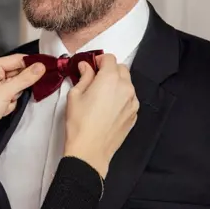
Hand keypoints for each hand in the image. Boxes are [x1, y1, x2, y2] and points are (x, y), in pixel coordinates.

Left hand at [0, 54, 44, 157]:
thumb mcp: (6, 92)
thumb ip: (25, 78)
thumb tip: (41, 67)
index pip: (15, 60)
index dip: (30, 63)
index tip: (47, 66)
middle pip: (17, 73)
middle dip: (21, 83)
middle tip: (23, 89)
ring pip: (17, 86)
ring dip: (15, 96)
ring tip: (6, 103)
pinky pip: (13, 96)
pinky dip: (11, 104)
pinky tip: (3, 110)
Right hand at [63, 54, 138, 177]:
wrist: (90, 150)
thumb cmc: (80, 123)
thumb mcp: (75, 95)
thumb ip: (84, 77)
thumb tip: (85, 67)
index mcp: (110, 79)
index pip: (110, 58)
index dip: (99, 60)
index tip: (91, 66)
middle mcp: (125, 88)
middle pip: (121, 69)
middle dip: (109, 70)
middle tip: (95, 79)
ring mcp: (132, 102)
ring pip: (127, 84)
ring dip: (116, 83)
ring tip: (101, 95)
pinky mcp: (134, 114)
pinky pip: (129, 98)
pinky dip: (121, 97)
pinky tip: (107, 107)